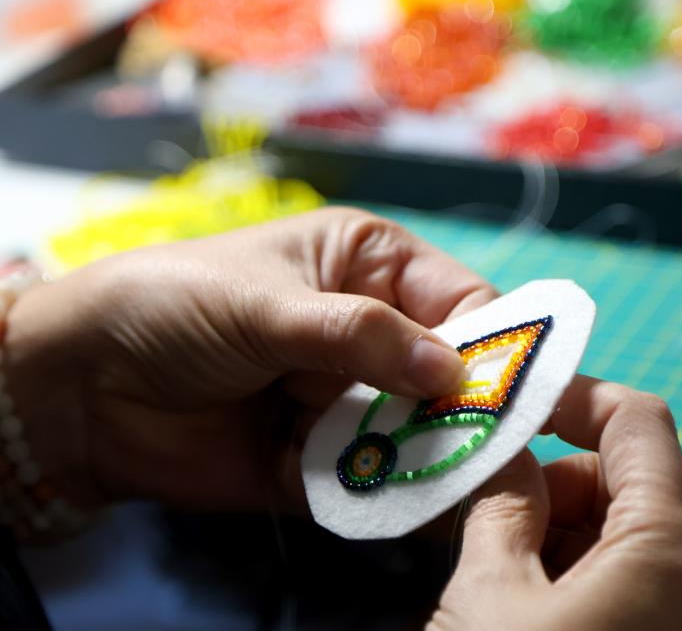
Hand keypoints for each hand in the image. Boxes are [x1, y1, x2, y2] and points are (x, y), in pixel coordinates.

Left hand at [3, 207, 496, 509]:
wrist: (79, 388)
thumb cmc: (175, 306)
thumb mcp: (269, 304)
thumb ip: (359, 335)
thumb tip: (450, 368)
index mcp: (367, 266)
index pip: (460, 298)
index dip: (493, 338)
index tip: (517, 383)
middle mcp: (368, 332)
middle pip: (448, 372)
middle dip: (467, 405)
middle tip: (493, 441)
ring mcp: (346, 398)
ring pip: (418, 430)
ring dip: (431, 453)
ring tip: (453, 475)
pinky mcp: (321, 457)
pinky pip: (373, 477)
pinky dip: (386, 491)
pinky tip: (402, 499)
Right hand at [430, 377, 681, 630]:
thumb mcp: (489, 596)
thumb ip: (503, 508)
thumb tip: (509, 459)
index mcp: (667, 554)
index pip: (642, 423)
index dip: (580, 397)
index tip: (527, 401)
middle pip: (663, 480)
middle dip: (587, 473)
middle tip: (524, 501)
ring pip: (657, 536)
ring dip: (588, 525)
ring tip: (515, 560)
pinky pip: (650, 586)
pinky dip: (598, 570)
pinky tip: (535, 599)